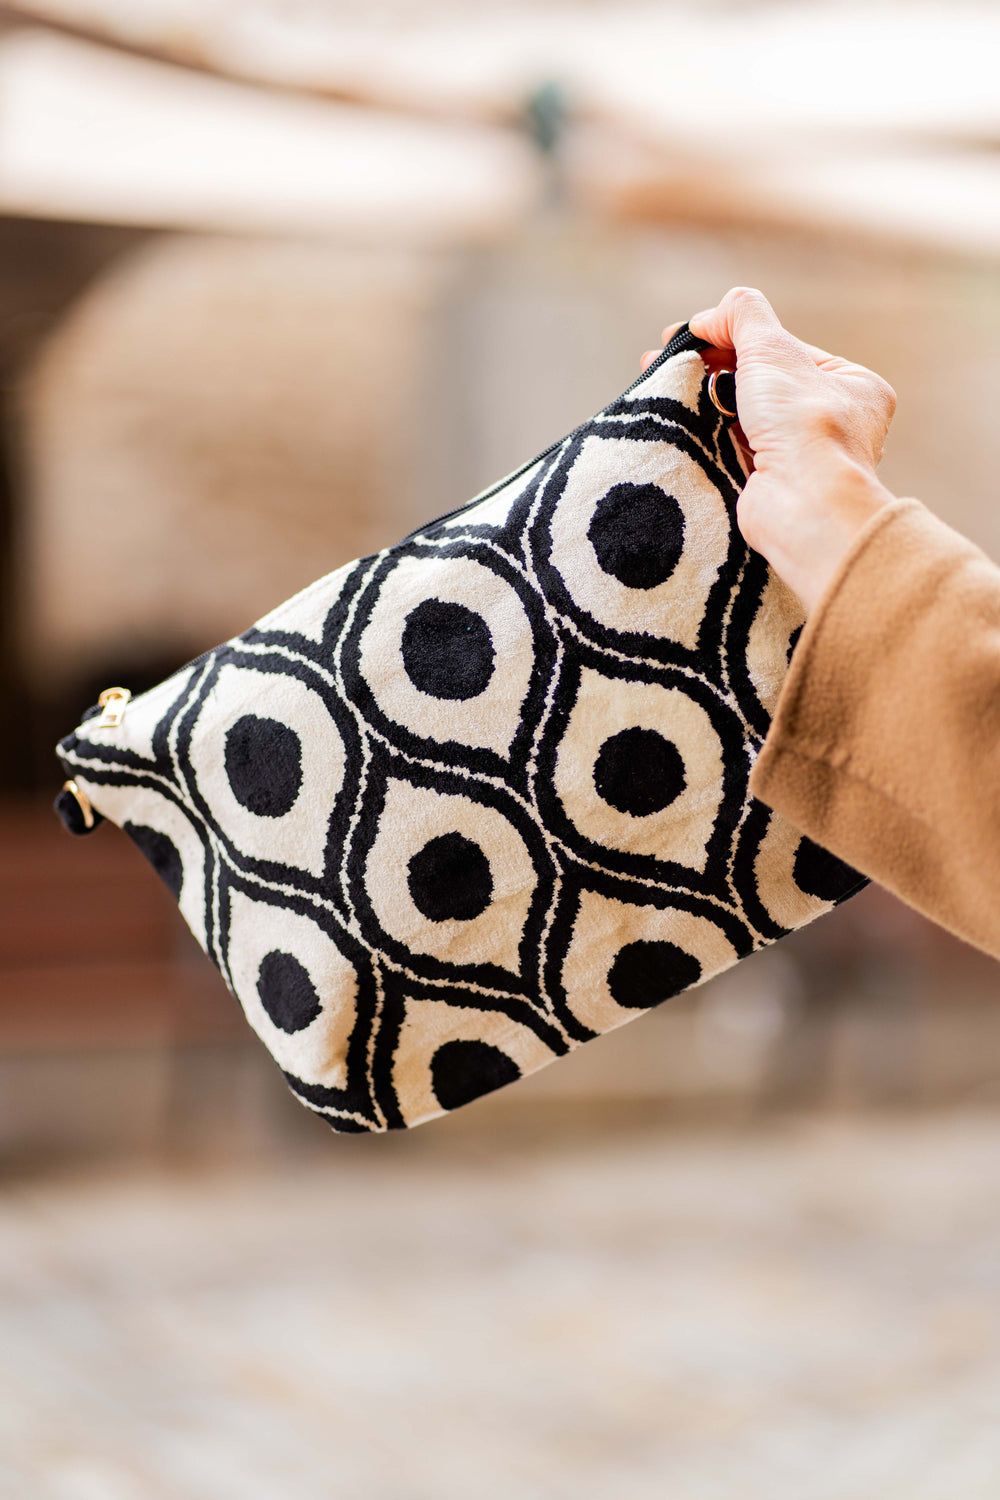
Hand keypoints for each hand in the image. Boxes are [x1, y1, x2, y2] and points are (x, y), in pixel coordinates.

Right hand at [641, 288, 896, 614]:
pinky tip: (675, 419)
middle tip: (661, 357)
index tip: (687, 333)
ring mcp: (803, 458)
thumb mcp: (773, 351)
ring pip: (743, 417)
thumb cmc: (805, 427)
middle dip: (710, 367)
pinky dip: (706, 434)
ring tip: (658, 383)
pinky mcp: (771, 486)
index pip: (785, 350)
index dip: (735, 336)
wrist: (803, 507)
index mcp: (854, 385)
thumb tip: (710, 316)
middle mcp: (835, 422)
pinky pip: (732, 449)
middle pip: (761, 382)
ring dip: (702, 399)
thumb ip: (743, 317)